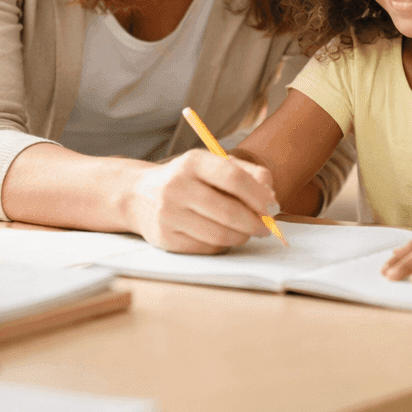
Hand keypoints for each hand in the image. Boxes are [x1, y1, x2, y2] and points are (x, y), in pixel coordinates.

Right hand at [127, 151, 277, 253]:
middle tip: (266, 227)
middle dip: (255, 223)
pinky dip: (222, 245)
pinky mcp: (165, 238)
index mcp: (192, 162)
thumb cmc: (187, 180)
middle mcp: (177, 186)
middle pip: (229, 211)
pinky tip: (221, 235)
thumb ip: (247, 174)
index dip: (258, 195)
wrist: (138, 195)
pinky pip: (207, 249)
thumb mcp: (211, 165)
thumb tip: (271, 199)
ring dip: (241, 236)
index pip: (233, 178)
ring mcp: (168, 214)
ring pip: (220, 235)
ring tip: (245, 231)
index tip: (273, 207)